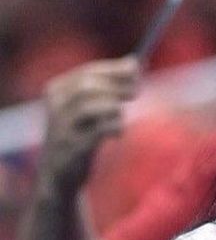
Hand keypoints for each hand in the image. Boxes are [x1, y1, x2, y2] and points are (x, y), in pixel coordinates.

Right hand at [40, 56, 140, 196]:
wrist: (60, 177)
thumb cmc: (80, 138)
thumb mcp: (90, 109)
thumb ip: (109, 86)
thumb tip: (135, 62)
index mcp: (56, 91)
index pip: (87, 72)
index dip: (114, 69)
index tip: (138, 68)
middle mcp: (54, 106)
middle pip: (87, 86)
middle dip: (116, 86)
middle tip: (137, 91)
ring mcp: (61, 128)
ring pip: (90, 106)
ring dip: (113, 109)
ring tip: (120, 118)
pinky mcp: (71, 148)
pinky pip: (97, 131)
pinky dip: (114, 127)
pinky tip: (116, 134)